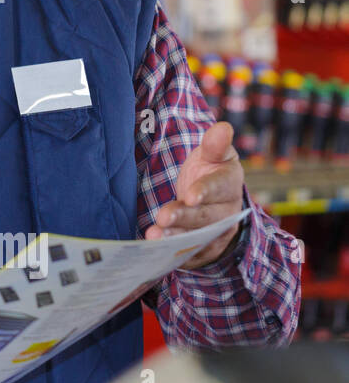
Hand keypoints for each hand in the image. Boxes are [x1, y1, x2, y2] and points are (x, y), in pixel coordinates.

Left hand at [146, 121, 244, 268]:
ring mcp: (217, 233)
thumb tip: (222, 128)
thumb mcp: (213, 155)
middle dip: (184, 218)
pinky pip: (191, 254)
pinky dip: (175, 254)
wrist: (211, 198)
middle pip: (205, 216)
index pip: (218, 188)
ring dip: (175, 237)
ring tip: (154, 235)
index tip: (190, 196)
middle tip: (162, 217)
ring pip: (197, 237)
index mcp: (229, 184)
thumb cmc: (210, 170)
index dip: (205, 192)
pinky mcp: (205, 248)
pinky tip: (157, 252)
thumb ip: (215, 144)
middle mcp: (226, 212)